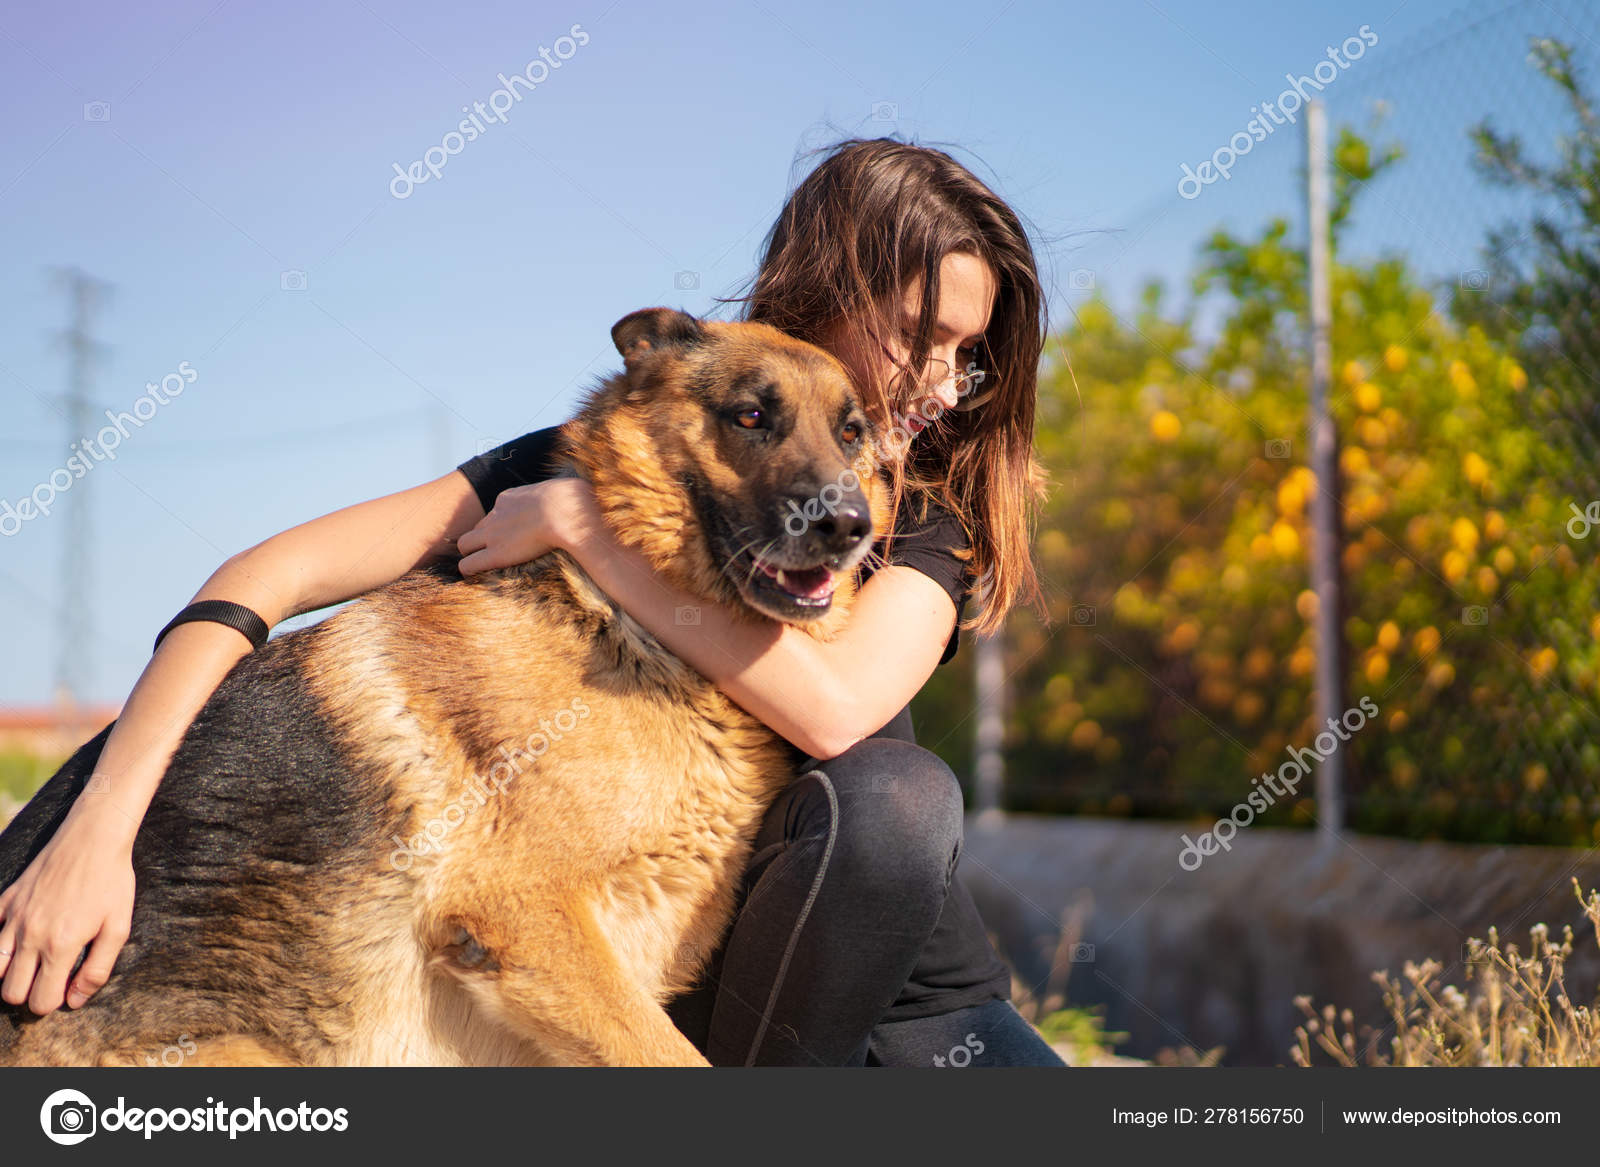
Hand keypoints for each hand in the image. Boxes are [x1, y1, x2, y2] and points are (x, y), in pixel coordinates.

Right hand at [0, 807, 135, 1013]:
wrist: (93, 838)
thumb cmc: (112, 883)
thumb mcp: (118, 928)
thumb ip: (98, 970)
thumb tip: (75, 1001)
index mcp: (61, 946)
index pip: (40, 1001)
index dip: (52, 1002)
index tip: (63, 989)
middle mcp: (31, 935)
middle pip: (11, 992)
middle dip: (29, 993)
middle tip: (48, 978)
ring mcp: (14, 918)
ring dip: (10, 973)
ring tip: (32, 963)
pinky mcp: (6, 900)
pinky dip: (0, 942)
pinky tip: (19, 937)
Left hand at [456, 477, 601, 575]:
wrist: (567, 511)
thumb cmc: (574, 502)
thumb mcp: (564, 491)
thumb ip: (563, 498)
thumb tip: (585, 498)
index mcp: (510, 497)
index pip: (497, 511)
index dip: (503, 525)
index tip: (514, 535)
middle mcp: (497, 513)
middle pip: (478, 527)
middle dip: (482, 539)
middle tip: (493, 552)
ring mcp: (493, 533)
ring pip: (465, 543)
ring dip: (470, 553)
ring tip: (478, 565)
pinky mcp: (495, 553)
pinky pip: (468, 564)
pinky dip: (468, 570)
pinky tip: (474, 576)